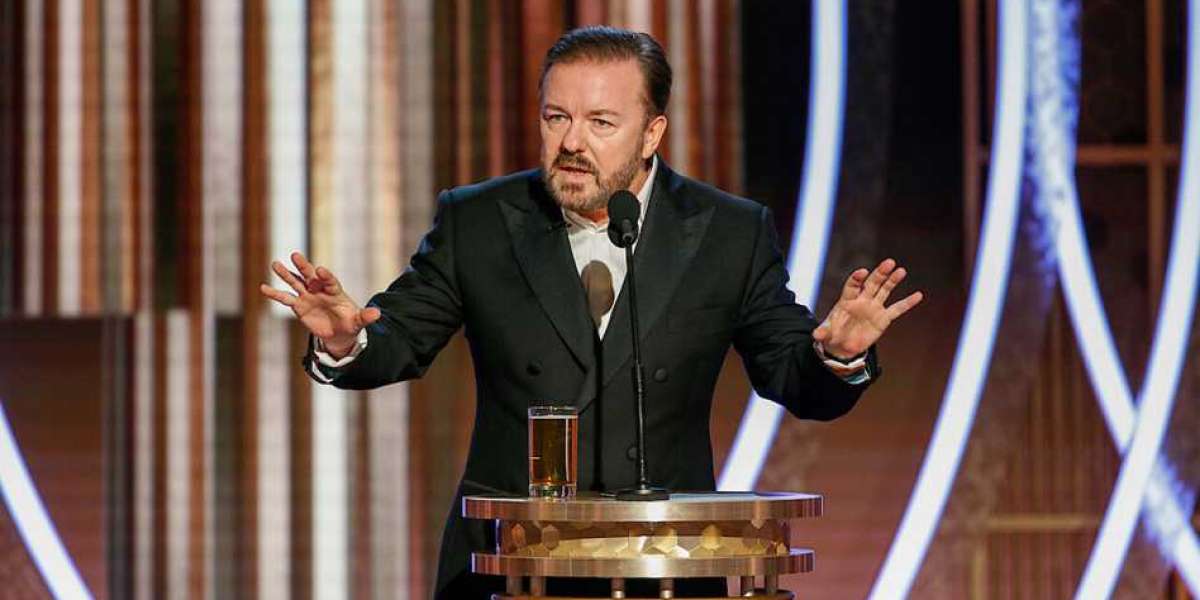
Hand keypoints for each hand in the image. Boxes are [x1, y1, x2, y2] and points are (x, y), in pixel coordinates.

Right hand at [258, 252, 380, 357]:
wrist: (339, 333)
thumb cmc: (350, 323)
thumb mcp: (358, 321)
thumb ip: (365, 317)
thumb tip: (378, 314)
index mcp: (335, 291)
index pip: (330, 281)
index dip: (326, 276)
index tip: (320, 270)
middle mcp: (319, 290)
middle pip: (310, 276)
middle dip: (304, 266)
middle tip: (295, 255)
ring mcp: (308, 296)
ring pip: (296, 282)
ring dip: (286, 274)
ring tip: (275, 264)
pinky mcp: (298, 305)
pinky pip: (285, 298)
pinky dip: (275, 294)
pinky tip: (263, 288)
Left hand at [813, 258, 923, 359]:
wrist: (843, 346)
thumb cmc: (833, 335)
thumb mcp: (826, 334)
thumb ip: (823, 332)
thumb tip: (815, 335)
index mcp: (846, 300)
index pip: (852, 285)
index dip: (857, 278)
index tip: (863, 272)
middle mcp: (862, 300)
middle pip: (872, 283)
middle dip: (880, 273)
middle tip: (889, 262)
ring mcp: (874, 308)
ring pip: (885, 291)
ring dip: (893, 281)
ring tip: (901, 270)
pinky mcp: (883, 318)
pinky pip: (897, 309)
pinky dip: (907, 303)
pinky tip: (918, 295)